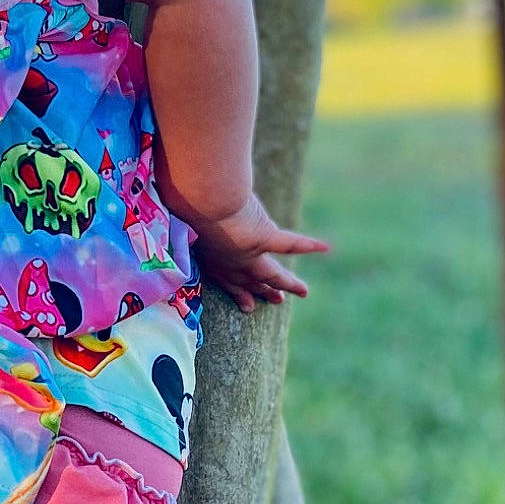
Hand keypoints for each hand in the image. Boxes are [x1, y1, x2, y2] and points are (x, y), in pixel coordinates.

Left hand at [182, 191, 328, 312]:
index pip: (224, 278)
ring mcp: (247, 254)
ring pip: (271, 274)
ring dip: (287, 283)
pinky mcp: (263, 239)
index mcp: (208, 257)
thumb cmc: (179, 200)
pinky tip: (326, 247)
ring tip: (303, 292)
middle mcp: (228, 262)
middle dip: (261, 292)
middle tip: (275, 301)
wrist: (195, 199)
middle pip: (248, 281)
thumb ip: (183, 216)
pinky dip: (308, 245)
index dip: (236, 291)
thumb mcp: (178, 212)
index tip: (245, 304)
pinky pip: (290, 244)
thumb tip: (178, 203)